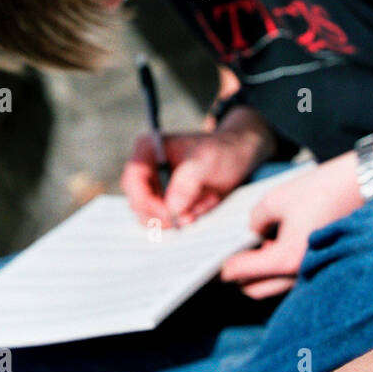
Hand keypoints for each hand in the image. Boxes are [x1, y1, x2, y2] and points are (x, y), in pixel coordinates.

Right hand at [122, 119, 270, 227]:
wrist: (240, 157)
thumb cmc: (223, 150)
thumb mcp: (208, 160)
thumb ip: (188, 181)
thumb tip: (171, 208)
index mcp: (148, 149)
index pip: (132, 181)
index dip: (146, 201)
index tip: (169, 214)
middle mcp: (146, 169)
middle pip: (138, 203)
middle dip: (166, 213)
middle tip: (192, 214)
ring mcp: (156, 188)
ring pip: (153, 217)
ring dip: (181, 216)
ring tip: (206, 201)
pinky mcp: (167, 203)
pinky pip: (169, 222)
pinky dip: (188, 219)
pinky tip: (206, 204)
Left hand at [220, 155, 359, 298]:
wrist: (366, 186)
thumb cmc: (322, 190)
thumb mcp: (276, 199)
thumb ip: (255, 220)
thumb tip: (254, 232)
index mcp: (286, 258)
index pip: (242, 273)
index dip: (226, 268)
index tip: (217, 263)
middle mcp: (301, 274)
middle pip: (255, 290)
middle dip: (240, 276)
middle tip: (232, 257)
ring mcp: (314, 274)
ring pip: (274, 286)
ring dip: (261, 273)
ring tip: (260, 245)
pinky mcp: (324, 268)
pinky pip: (292, 278)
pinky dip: (280, 269)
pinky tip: (280, 245)